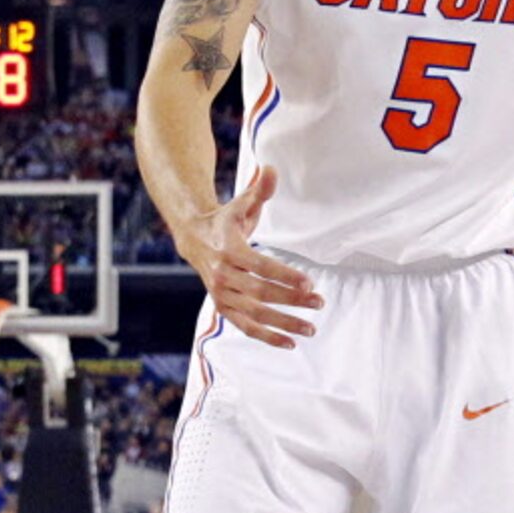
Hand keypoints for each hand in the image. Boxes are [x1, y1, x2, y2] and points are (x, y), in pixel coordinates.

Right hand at [174, 166, 320, 349]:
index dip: (285, 276)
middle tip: (319, 303)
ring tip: (311, 328)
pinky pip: (245, 326)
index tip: (310, 283)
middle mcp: (223, 275)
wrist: (194, 238)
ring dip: (283, 323)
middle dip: (291, 300)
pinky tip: (290, 343)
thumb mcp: (240, 203)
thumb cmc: (226, 220)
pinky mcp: (223, 307)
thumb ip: (259, 190)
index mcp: (229, 249)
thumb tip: (271, 169)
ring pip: (254, 314)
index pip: (260, 266)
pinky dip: (267, 337)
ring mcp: (222, 294)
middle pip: (260, 292)